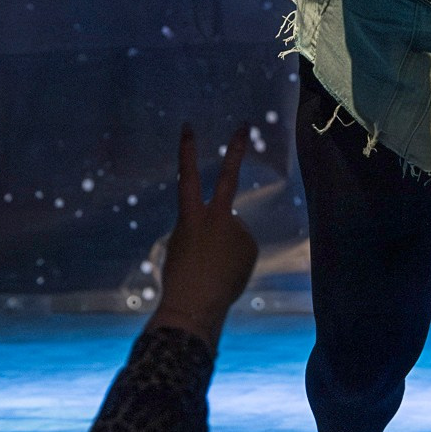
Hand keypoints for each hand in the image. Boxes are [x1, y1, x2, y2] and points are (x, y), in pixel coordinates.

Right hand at [151, 125, 257, 347]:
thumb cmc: (181, 279)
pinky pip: (241, 246)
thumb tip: (227, 228)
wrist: (195, 306)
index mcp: (190, 218)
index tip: (189, 127)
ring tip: (213, 268)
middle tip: (244, 125)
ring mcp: (237, 230)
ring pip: (231, 230)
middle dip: (234, 150)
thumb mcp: (182, 246)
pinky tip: (225, 273)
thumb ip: (202, 228)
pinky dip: (234, 258)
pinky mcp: (250, 245)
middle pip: (227, 178)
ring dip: (224, 246)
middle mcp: (217, 218)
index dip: (187, 152)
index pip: (186, 177)